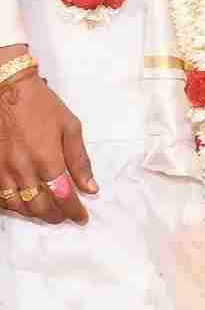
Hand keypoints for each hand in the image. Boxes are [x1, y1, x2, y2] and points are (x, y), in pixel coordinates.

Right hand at [0, 69, 96, 223]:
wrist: (8, 92)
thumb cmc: (41, 106)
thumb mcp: (70, 127)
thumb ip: (79, 160)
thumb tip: (90, 187)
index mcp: (47, 158)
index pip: (63, 195)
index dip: (74, 211)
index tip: (82, 217)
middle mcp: (23, 169)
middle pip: (40, 206)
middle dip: (56, 215)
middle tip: (67, 215)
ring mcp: (3, 172)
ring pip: (18, 207)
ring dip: (35, 213)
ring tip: (49, 211)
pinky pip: (1, 199)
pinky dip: (14, 206)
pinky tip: (24, 203)